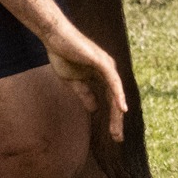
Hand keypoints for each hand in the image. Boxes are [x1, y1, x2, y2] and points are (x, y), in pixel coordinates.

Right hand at [42, 24, 128, 142]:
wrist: (55, 38)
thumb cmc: (63, 55)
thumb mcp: (74, 81)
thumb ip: (85, 94)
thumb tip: (95, 109)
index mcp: (102, 76)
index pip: (111, 100)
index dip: (113, 118)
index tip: (113, 135)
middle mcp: (109, 71)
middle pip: (116, 99)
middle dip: (117, 120)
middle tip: (118, 138)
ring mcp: (107, 65)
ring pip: (116, 93)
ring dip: (118, 113)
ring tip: (117, 130)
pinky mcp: (102, 62)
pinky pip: (113, 82)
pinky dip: (118, 95)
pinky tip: (121, 108)